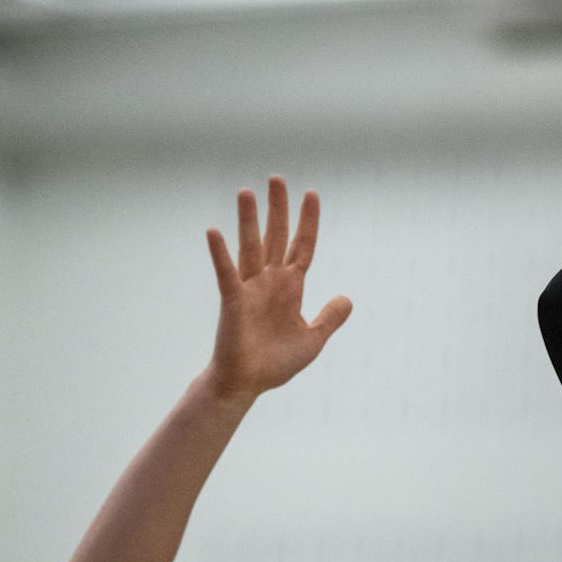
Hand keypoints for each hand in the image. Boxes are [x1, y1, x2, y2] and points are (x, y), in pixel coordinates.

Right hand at [203, 177, 352, 403]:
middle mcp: (270, 281)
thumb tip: (347, 298)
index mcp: (291, 287)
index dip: (308, 221)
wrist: (247, 384)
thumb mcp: (313, 339)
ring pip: (251, 246)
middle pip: (276, 236)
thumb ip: (329, 317)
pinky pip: (227, 273)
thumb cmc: (275, 363)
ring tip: (246, 192)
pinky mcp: (233, 301)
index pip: (302, 246)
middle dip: (278, 208)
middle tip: (277, 178)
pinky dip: (220, 253)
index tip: (312, 194)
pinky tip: (214, 232)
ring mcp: (250, 288)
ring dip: (248, 220)